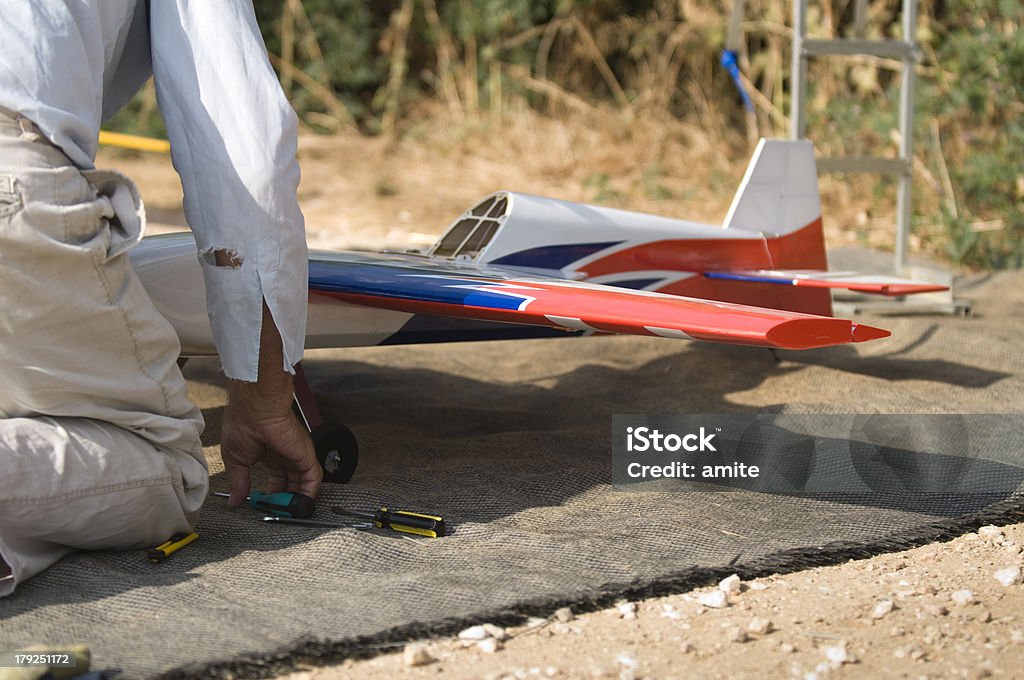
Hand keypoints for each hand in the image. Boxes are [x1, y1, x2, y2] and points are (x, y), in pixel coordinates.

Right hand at [219, 303, 321, 505]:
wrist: (255, 407)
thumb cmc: (243, 422)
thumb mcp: (236, 459)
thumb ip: (239, 482)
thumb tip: (235, 502)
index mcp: (269, 454)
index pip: (276, 479)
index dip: (271, 495)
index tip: (264, 506)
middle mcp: (285, 455)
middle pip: (291, 484)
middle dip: (284, 500)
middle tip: (277, 513)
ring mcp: (297, 456)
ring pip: (303, 485)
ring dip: (296, 502)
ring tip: (287, 514)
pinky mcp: (306, 457)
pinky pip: (313, 481)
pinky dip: (308, 496)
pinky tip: (299, 506)